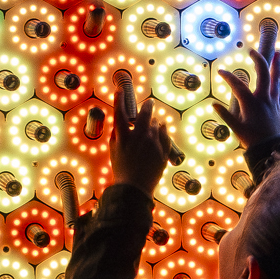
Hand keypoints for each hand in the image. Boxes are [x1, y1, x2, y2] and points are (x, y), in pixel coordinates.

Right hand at [109, 68, 178, 196]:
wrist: (135, 188)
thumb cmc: (122, 168)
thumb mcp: (114, 150)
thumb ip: (117, 133)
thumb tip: (121, 121)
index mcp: (124, 136)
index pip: (120, 112)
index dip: (119, 99)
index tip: (120, 90)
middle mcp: (139, 136)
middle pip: (145, 113)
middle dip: (147, 105)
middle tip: (149, 103)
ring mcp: (153, 143)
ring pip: (157, 124)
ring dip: (154, 124)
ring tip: (150, 131)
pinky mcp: (163, 150)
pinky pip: (165, 133)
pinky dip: (163, 130)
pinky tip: (161, 130)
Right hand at [211, 17, 279, 152]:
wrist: (274, 148)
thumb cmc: (253, 139)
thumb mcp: (236, 128)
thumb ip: (225, 115)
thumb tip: (213, 104)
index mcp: (250, 103)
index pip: (237, 84)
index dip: (228, 76)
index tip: (220, 72)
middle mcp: (263, 98)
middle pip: (262, 72)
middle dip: (258, 59)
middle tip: (252, 50)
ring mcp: (273, 100)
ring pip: (276, 78)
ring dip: (276, 64)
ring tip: (278, 52)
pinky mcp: (279, 105)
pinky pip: (279, 87)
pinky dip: (277, 79)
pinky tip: (277, 74)